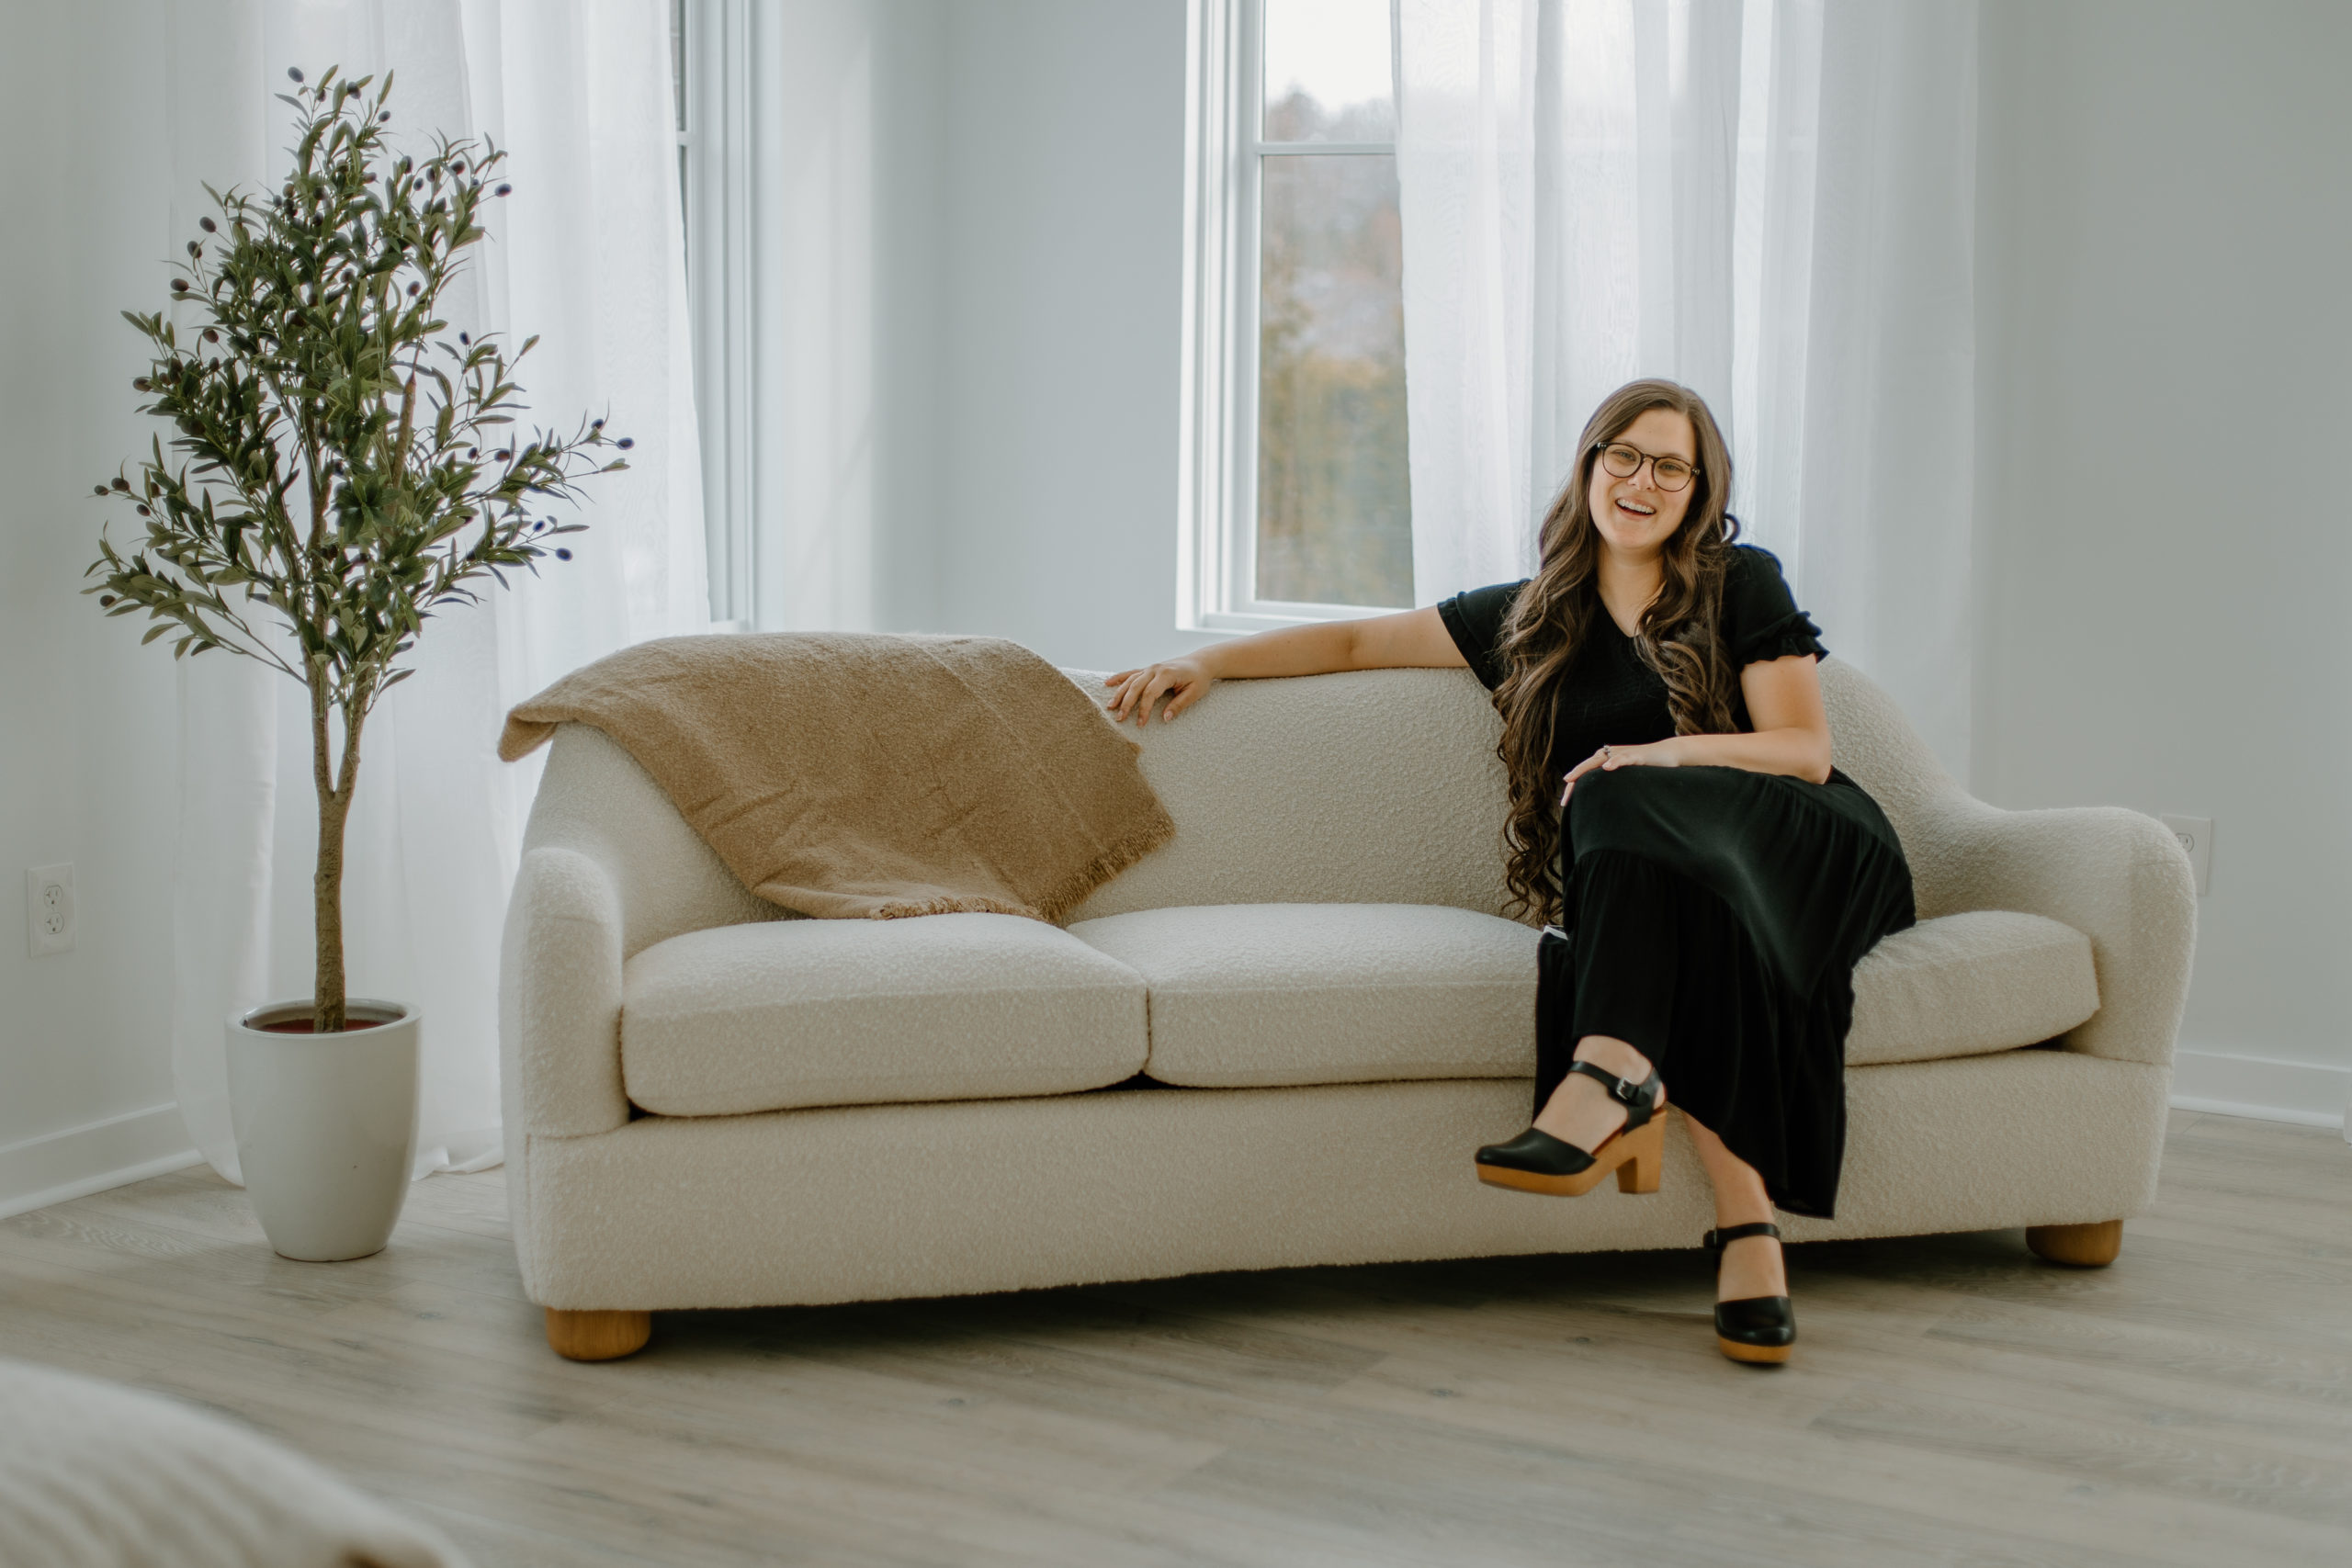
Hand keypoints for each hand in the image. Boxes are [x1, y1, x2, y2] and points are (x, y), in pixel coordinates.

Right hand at [1104, 658, 1210, 725]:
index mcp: (1167, 674)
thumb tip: (1165, 718)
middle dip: (1126, 703)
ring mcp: (1150, 668)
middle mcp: (1155, 669)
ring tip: (1110, 707)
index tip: (1141, 724)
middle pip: (1136, 686)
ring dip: (1119, 693)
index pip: (1150, 693)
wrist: (1200, 662)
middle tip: (1119, 718)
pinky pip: (1131, 673)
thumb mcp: (1195, 693)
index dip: (1144, 709)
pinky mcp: (1148, 669)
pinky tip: (1108, 683)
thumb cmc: (1199, 678)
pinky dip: (1119, 678)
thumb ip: (1179, 705)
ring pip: (1130, 680)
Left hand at [1559, 739, 1680, 805]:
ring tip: (1571, 779)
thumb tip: (1601, 808)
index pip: (1586, 774)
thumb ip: (1613, 788)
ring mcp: (1623, 753)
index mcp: (1606, 761)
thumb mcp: (1626, 780)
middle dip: (1573, 782)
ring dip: (1584, 769)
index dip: (1574, 788)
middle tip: (1564, 800)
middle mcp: (1611, 755)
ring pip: (1599, 759)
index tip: (1565, 804)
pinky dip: (1615, 761)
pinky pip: (1623, 758)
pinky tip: (1607, 767)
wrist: (1669, 754)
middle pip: (1587, 767)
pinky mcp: (1637, 755)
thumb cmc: (1647, 769)